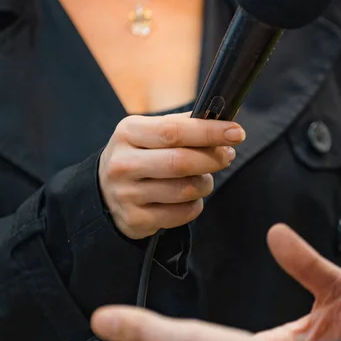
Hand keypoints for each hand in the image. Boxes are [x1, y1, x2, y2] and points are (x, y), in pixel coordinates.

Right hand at [99, 113, 245, 238]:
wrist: (104, 192)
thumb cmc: (138, 156)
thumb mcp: (149, 132)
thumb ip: (183, 125)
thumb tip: (224, 120)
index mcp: (129, 133)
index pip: (175, 131)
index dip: (210, 132)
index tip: (237, 132)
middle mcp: (124, 163)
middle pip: (181, 162)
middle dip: (213, 159)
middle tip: (227, 155)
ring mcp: (127, 194)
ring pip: (185, 190)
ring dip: (205, 183)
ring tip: (204, 178)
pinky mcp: (136, 219)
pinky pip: (182, 213)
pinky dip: (195, 205)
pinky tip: (189, 198)